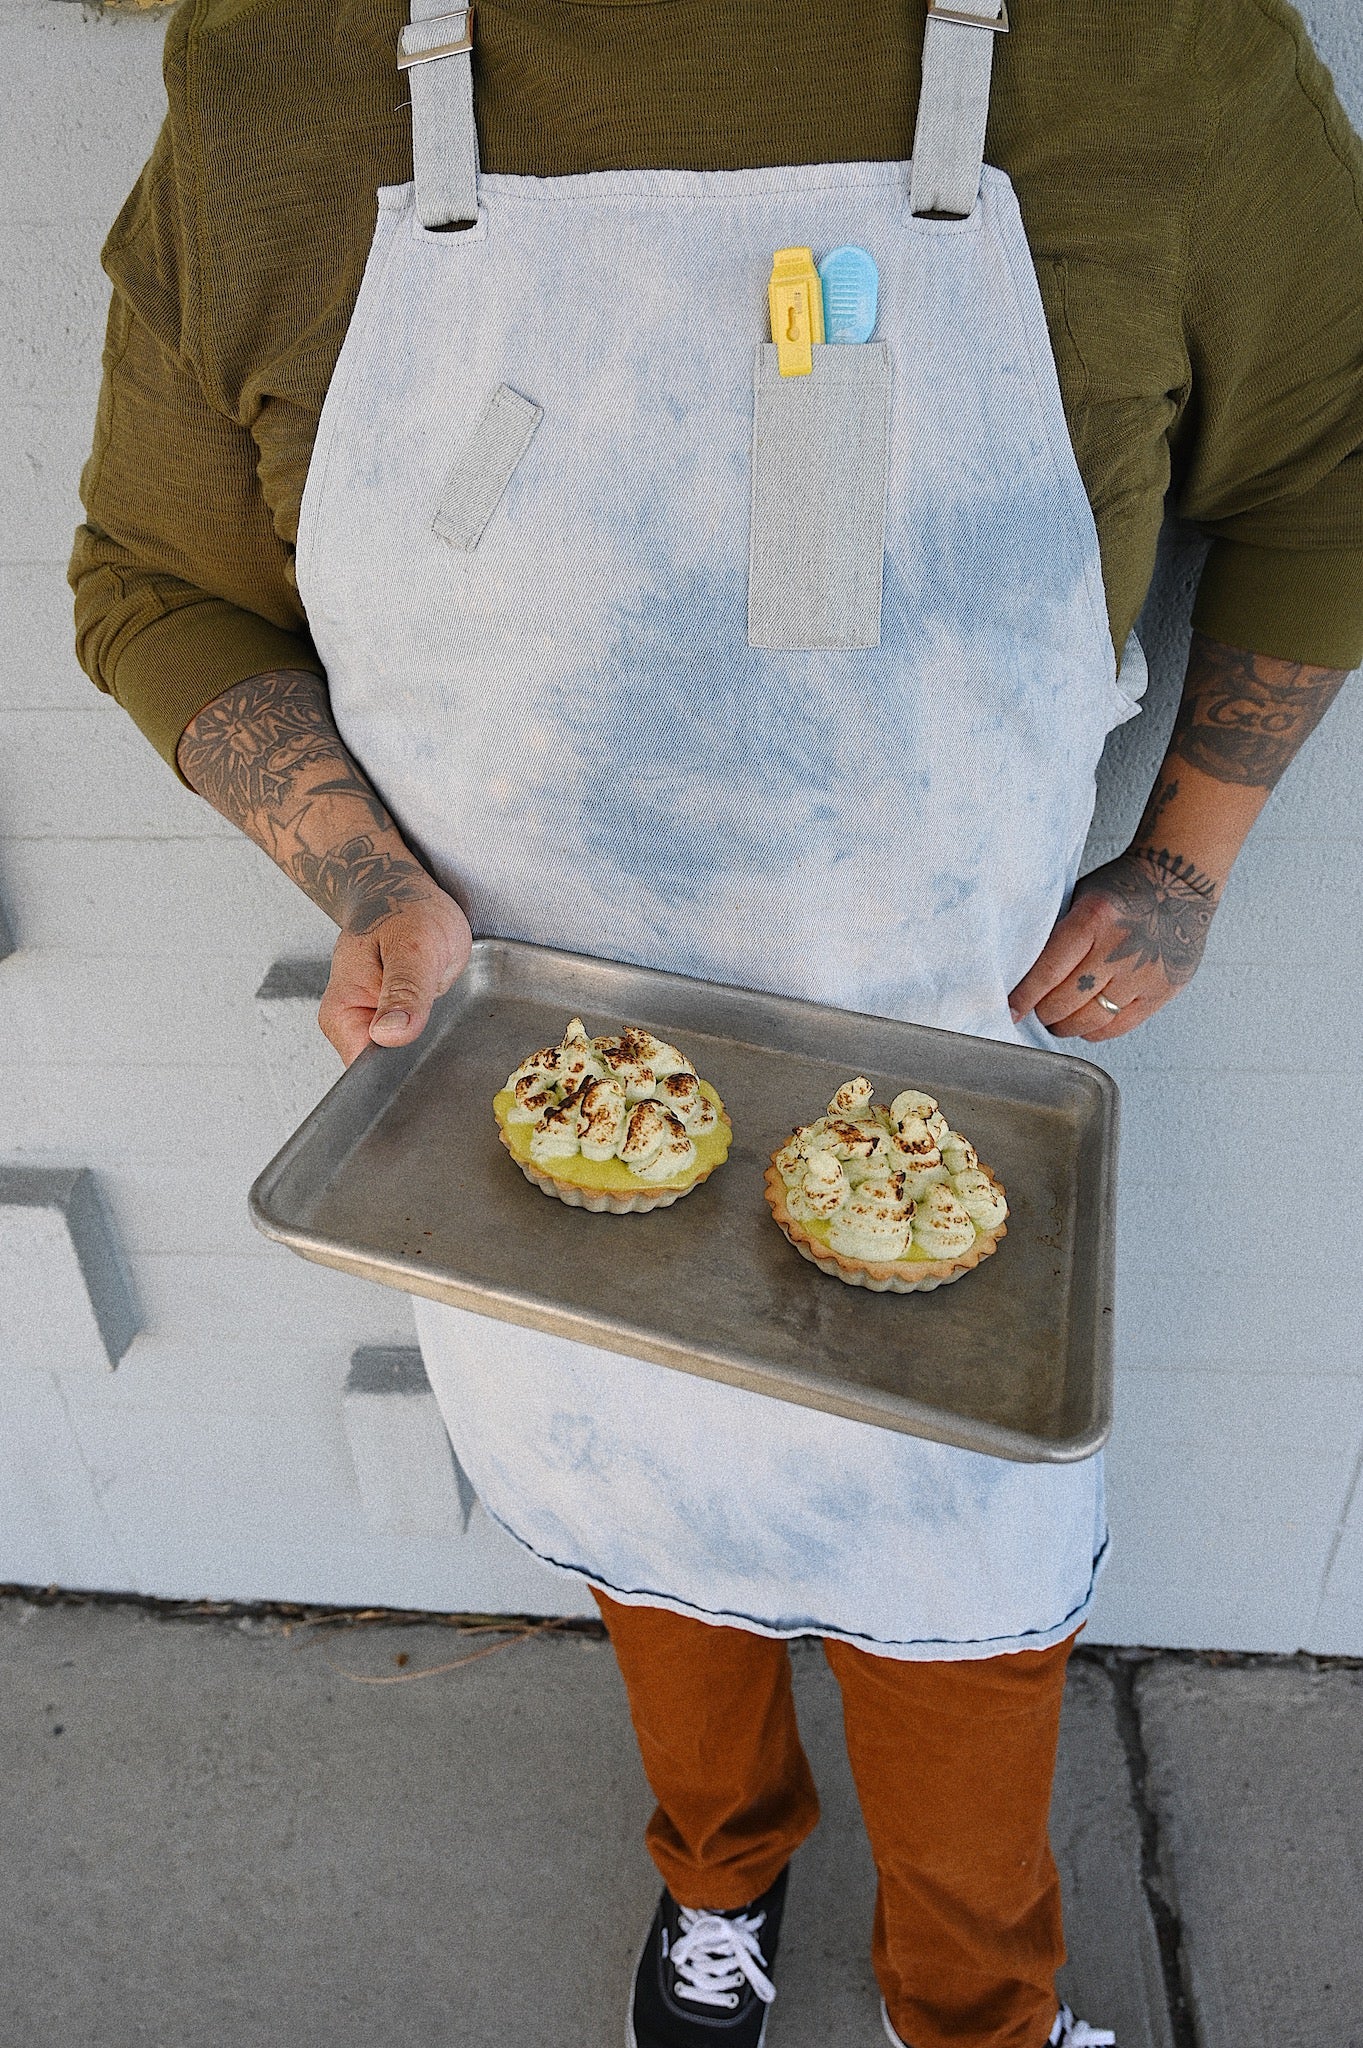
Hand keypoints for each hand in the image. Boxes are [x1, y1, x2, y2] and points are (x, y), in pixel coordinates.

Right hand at [319, 887, 472, 1064]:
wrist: (400, 891)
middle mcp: (353, 1025)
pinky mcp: (396, 1022)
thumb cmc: (404, 909)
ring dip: (429, 1045)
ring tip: (440, 1011)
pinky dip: (433, 1035)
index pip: (366, 1071)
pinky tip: (442, 1014)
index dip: (398, 1072)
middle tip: (440, 1022)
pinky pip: (415, 1044)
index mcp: (342, 1012)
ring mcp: (375, 1025)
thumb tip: (390, 1035)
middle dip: (419, 1059)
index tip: (425, 1055)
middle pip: (388, 1072)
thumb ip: (404, 990)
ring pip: (406, 1060)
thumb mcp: (414, 945)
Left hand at [1008, 847, 1219, 1040]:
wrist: (1178, 881)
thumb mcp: (1081, 897)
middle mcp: (1119, 950)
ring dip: (1067, 1026)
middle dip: (1044, 1013)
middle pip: (1067, 1003)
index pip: (1048, 972)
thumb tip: (1024, 974)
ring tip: (1059, 1019)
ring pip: (1091, 1021)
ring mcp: (1144, 974)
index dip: (1025, 997)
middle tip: (1037, 1011)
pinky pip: (1120, 1026)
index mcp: (1092, 920)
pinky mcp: (1163, 990)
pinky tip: (1086, 1022)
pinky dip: (1096, 1031)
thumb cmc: (1122, 888)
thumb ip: (1058, 934)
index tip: (1010, 1010)